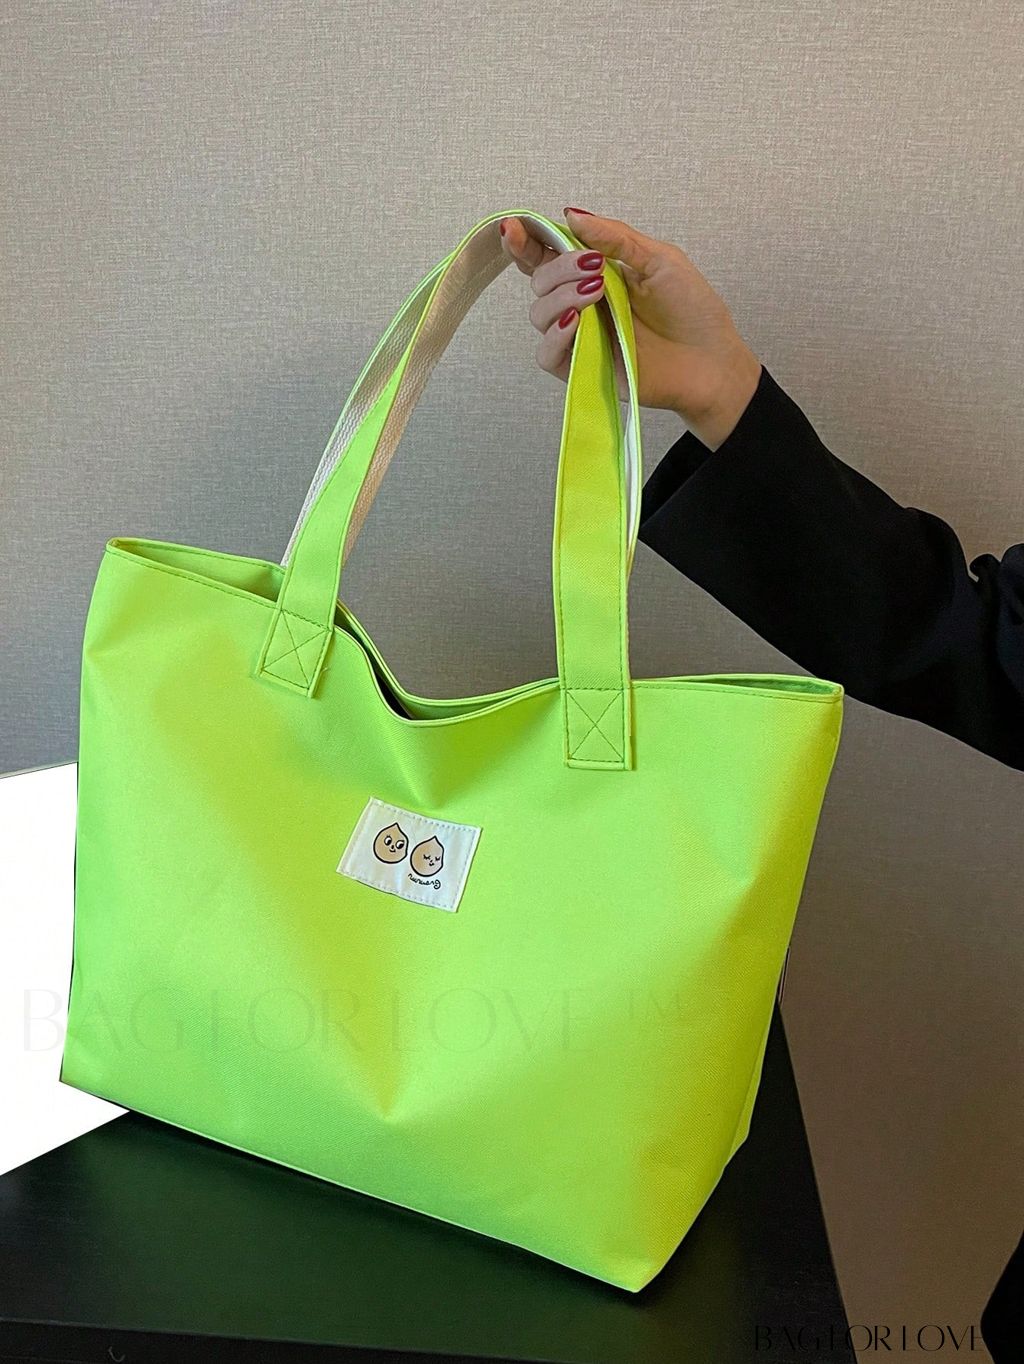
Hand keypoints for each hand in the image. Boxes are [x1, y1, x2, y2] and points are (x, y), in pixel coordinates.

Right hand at [499, 208, 761, 450]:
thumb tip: (571, 214)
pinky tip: (577, 321)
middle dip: (559, 267)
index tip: (514, 227)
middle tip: (595, 267)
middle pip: (538, 280)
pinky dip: (555, 335)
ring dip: (560, 296)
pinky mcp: (582, 368)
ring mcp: (580, 336)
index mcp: (595, 273)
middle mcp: (581, 303)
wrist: (710, 361)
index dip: (526, 241)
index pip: (548, 255)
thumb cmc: (692, 310)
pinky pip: (546, 354)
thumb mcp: (659, 259)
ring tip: (597, 293)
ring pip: (538, 313)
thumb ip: (614, 237)